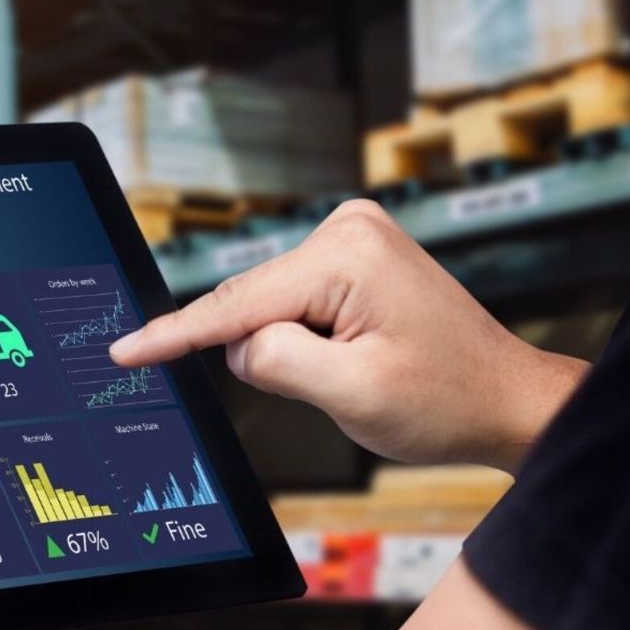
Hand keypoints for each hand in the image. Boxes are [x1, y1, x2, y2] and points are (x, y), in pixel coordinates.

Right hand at [110, 200, 585, 470]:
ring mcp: (353, 238)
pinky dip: (304, 339)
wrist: (507, 399)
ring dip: (293, 350)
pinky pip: (293, 304)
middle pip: (254, 304)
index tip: (122, 352)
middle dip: (267, 354)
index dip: (174, 335)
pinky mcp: (355, 257)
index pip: (236, 304)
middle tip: (336, 386)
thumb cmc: (447, 401)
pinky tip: (353, 357)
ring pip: (271, 308)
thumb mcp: (351, 394)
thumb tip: (237, 346)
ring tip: (361, 372)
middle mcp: (348, 229)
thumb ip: (274, 363)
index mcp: (347, 254)